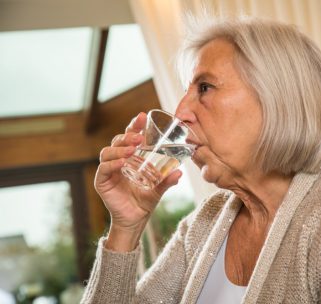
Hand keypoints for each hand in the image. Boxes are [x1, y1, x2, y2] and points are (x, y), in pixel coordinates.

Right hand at [94, 112, 181, 250]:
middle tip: (139, 136)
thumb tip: (179, 172)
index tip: (142, 117)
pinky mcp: (102, 181)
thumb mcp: (159, 189)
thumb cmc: (145, 201)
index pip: (129, 137)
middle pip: (117, 141)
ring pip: (108, 152)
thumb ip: (167, 180)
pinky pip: (105, 169)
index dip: (134, 126)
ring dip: (120, 149)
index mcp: (130, 157)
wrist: (135, 220)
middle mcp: (117, 160)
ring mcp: (108, 170)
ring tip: (132, 150)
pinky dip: (113, 164)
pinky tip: (122, 163)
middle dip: (127, 135)